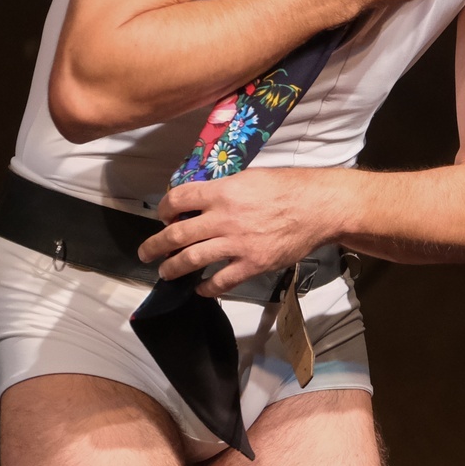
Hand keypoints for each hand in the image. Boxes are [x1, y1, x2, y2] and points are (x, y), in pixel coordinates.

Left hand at [136, 168, 345, 297]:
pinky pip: (221, 281)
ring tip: (166, 272)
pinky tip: (201, 288)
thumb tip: (201, 200)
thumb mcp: (250, 177)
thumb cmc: (288, 186)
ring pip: (191, 260)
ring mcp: (237, 244)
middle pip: (176, 234)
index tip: (163, 217)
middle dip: (155, 245)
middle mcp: (224, 218)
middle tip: (146, 253)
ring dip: (172, 268)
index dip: (164, 209)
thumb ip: (223, 188)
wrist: (318, 207)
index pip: (178, 199)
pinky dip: (206, 288)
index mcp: (222, 191)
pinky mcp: (252, 264)